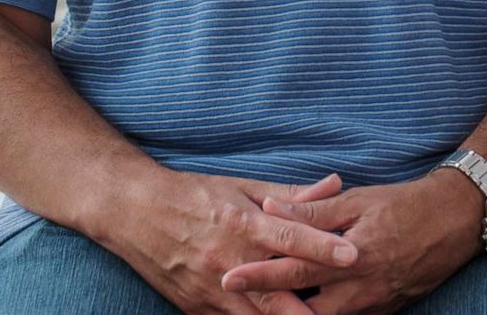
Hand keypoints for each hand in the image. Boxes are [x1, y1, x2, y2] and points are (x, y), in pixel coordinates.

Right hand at [98, 169, 356, 314]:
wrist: (133, 212)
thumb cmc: (193, 194)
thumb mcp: (242, 186)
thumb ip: (292, 195)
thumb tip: (336, 184)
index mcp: (242, 224)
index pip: (288, 239)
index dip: (322, 248)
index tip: (353, 256)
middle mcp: (228, 262)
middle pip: (276, 295)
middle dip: (309, 309)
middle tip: (343, 308)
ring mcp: (211, 291)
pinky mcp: (197, 309)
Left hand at [222, 171, 486, 314]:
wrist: (457, 221)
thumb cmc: (406, 204)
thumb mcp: (359, 201)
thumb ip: (313, 210)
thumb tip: (270, 208)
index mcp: (351, 258)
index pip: (294, 271)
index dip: (258, 276)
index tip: (227, 277)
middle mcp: (360, 290)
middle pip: (305, 312)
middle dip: (274, 309)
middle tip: (240, 299)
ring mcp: (374, 305)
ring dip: (299, 310)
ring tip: (272, 303)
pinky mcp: (385, 311)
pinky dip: (325, 310)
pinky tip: (313, 299)